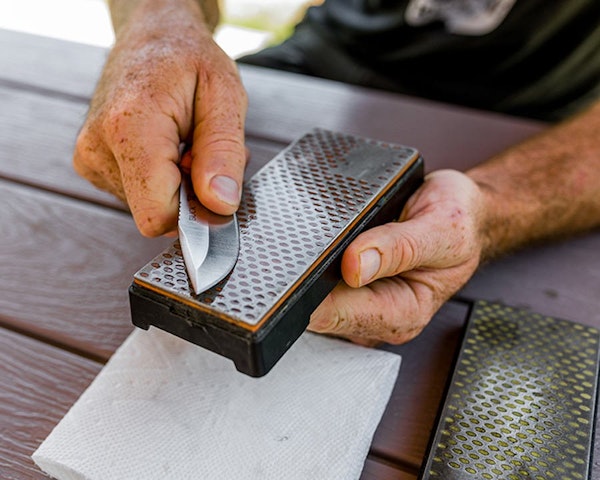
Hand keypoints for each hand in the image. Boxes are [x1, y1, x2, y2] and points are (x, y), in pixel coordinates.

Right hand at [73, 1, 246, 236]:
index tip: (214, 182)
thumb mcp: (225, 96)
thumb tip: (220, 205)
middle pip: (155, 214)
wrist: (152, 37)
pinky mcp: (92, 164)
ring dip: (179, 185)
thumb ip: (223, 153)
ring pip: (149, 206)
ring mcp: (90, 158)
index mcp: (129, 126)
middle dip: (190, 194)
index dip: (195, 211)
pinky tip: (169, 147)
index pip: (157, 214)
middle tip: (201, 150)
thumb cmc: (190, 60)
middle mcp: (98, 147)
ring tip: (186, 143)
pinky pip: (138, 196)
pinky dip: (162, 181)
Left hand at [308, 169, 485, 344]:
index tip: (302, 268)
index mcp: (404, 313)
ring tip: (330, 238)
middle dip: (309, 279)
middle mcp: (379, 316)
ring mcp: (361, 304)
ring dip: (310, 269)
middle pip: (318, 310)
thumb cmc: (459, 224)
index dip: (314, 293)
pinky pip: (318, 280)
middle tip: (313, 242)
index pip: (340, 316)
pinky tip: (329, 243)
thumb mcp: (442, 229)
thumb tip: (355, 266)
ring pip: (312, 295)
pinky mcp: (349, 289)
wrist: (465, 216)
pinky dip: (315, 262)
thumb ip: (399, 248)